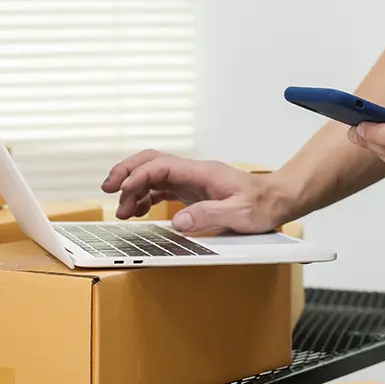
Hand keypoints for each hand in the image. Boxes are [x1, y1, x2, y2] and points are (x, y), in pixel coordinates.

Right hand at [101, 150, 287, 232]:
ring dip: (134, 189)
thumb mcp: (239, 215)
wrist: (277, 200)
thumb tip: (178, 222)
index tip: (122, 190)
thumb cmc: (263, 206)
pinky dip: (145, 197)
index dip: (138, 175)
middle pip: (151, 161)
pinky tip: (137, 210)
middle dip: (126, 172)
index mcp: (203, 172)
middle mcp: (194, 172)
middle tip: (107, 189)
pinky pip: (162, 188)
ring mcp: (192, 180)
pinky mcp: (192, 191)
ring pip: (154, 175)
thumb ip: (209, 217)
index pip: (162, 165)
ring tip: (122, 211)